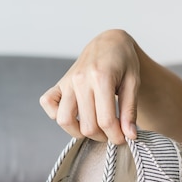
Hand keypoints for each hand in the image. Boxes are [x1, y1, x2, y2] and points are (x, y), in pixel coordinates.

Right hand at [39, 29, 138, 144]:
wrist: (109, 43)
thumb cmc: (124, 62)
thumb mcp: (133, 83)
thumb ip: (130, 111)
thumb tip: (130, 136)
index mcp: (101, 78)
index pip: (106, 121)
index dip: (116, 136)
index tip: (124, 139)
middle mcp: (80, 80)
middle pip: (87, 125)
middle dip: (102, 136)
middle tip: (112, 132)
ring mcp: (67, 82)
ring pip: (64, 120)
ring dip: (79, 132)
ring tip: (94, 128)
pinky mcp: (58, 84)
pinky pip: (48, 104)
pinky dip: (57, 115)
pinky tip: (75, 115)